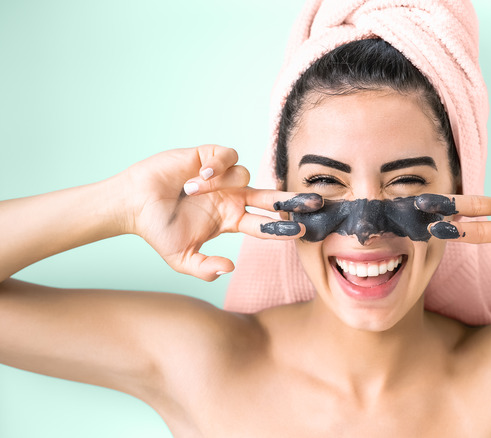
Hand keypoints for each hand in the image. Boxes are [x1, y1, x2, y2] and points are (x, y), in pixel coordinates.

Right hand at [118, 145, 321, 280]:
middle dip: (293, 200)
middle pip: (272, 197)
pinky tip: (198, 176)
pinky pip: (228, 157)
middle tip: (315, 202)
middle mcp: (233, 197)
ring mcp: (223, 178)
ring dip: (220, 184)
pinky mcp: (209, 157)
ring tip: (192, 190)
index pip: (265, 224)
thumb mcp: (182, 258)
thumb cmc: (157, 231)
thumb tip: (230, 269)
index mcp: (231, 220)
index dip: (282, 228)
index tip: (301, 231)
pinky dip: (217, 166)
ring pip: (245, 176)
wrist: (133, 204)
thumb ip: (205, 269)